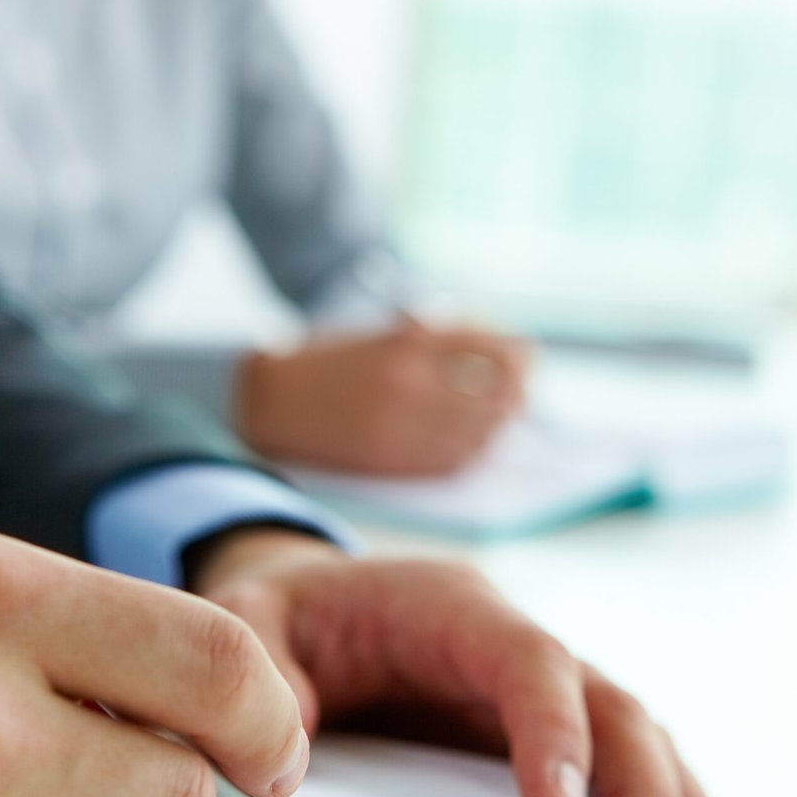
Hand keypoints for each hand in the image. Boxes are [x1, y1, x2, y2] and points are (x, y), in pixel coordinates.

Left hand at [190, 529, 719, 796]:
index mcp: (452, 607)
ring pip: (634, 735)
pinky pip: (620, 765)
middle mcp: (515, 644)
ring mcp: (541, 690)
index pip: (527, 659)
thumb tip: (290, 763)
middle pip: (608, 702)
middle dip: (638, 792)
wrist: (313, 604)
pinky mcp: (546, 733)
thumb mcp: (252, 623)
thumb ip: (262, 673)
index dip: (554, 730)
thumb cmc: (294, 616)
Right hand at [235, 320, 531, 474]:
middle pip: (495, 396)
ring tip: (496, 418)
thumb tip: (500, 356)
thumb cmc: (331, 360)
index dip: (518, 356)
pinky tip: (468, 442)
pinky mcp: (390, 460)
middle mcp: (410, 384)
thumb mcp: (385, 334)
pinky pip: (450, 462)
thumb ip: (438, 342)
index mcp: (408, 340)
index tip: (526, 357)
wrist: (269, 397)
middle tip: (519, 393)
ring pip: (478, 434)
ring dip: (494, 426)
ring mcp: (400, 426)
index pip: (493, 349)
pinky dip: (468, 452)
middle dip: (515, 394)